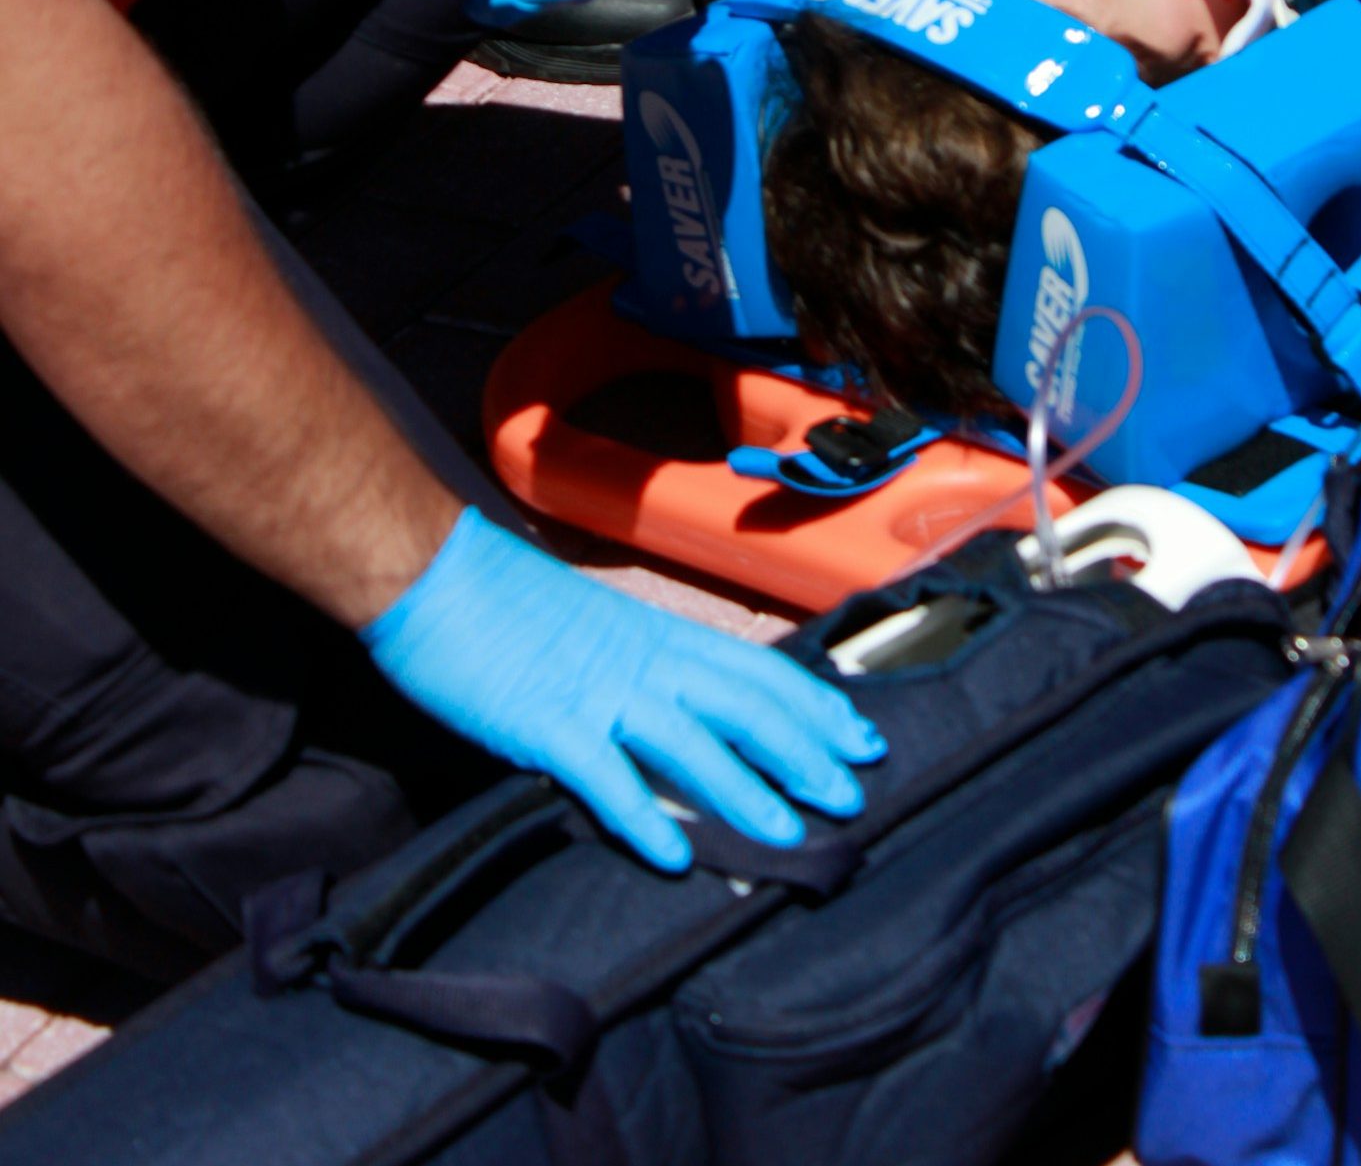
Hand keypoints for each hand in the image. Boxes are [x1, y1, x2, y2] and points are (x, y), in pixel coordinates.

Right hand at [363, 511, 884, 870]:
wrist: (431, 572)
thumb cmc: (504, 600)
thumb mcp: (593, 625)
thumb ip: (637, 668)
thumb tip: (676, 710)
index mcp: (656, 634)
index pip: (755, 669)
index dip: (813, 705)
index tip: (860, 736)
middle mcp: (641, 660)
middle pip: (743, 706)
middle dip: (804, 752)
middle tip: (853, 795)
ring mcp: (596, 691)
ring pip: (691, 745)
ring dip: (745, 793)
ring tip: (790, 834)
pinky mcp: (544, 722)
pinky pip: (604, 776)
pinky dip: (642, 817)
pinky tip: (674, 856)